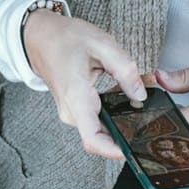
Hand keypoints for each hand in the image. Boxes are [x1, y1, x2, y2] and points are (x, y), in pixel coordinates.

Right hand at [21, 8, 145, 159]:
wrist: (39, 38)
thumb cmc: (64, 39)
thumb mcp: (101, 44)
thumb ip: (125, 69)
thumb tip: (141, 95)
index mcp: (76, 96)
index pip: (93, 139)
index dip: (114, 150)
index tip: (133, 149)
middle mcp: (72, 112)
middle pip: (102, 136)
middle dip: (127, 127)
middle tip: (148, 113)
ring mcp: (72, 114)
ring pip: (102, 129)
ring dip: (121, 117)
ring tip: (136, 96)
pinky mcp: (75, 112)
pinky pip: (97, 120)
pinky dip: (113, 111)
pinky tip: (123, 94)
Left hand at [158, 46, 188, 149]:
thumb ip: (183, 76)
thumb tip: (159, 80)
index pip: (177, 123)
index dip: (157, 121)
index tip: (143, 115)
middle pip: (180, 134)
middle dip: (164, 123)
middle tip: (151, 112)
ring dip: (177, 126)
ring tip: (169, 111)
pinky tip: (186, 116)